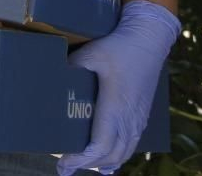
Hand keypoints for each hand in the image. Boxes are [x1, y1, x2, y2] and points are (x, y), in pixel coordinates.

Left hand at [57, 0, 179, 175]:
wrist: (149, 40)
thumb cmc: (119, 46)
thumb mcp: (91, 54)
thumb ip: (72, 67)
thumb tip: (52, 77)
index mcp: (116, 107)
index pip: (99, 145)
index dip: (81, 159)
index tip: (63, 163)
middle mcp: (130, 118)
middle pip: (110, 155)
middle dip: (87, 165)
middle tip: (64, 168)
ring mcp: (138, 119)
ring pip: (123, 153)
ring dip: (102, 162)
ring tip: (81, 165)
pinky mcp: (142, 115)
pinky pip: (131, 145)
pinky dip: (118, 156)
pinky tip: (107, 162)